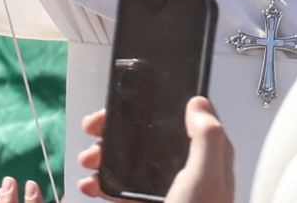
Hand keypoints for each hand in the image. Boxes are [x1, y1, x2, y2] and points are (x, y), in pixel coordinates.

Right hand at [74, 99, 234, 202]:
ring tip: (88, 161)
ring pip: (133, 163)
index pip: (185, 118)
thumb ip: (206, 139)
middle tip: (95, 131)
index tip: (126, 103)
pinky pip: (124, 191)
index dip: (157, 106)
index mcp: (208, 160)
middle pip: (152, 139)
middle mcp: (189, 173)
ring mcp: (168, 193)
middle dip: (119, 133)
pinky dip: (104, 186)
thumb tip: (200, 104)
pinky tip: (91, 186)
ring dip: (106, 158)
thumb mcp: (205, 180)